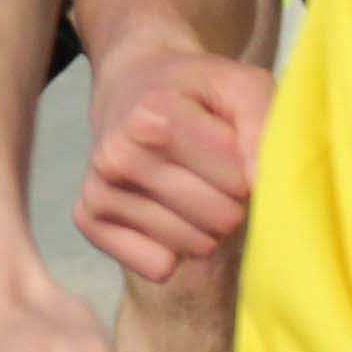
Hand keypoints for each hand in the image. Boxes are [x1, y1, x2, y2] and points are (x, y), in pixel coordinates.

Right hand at [75, 41, 275, 282]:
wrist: (133, 86)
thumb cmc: (197, 92)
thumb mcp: (240, 85)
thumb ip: (262, 121)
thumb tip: (260, 183)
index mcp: (153, 116)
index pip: (237, 178)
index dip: (252, 168)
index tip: (239, 148)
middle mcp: (117, 155)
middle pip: (218, 217)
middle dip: (234, 201)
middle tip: (220, 174)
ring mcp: (98, 190)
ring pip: (193, 245)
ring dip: (208, 226)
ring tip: (195, 188)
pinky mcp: (89, 221)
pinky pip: (159, 267)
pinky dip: (176, 250)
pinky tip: (168, 212)